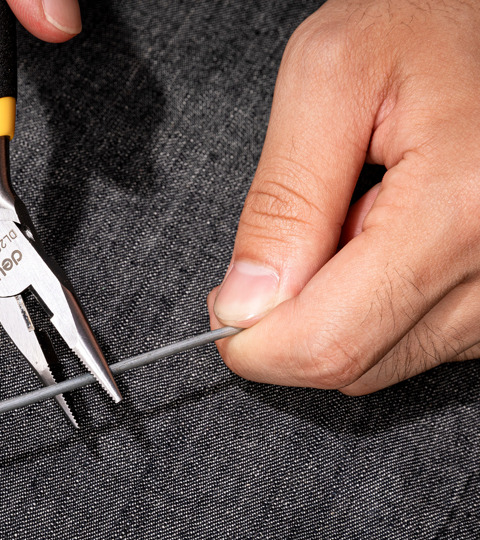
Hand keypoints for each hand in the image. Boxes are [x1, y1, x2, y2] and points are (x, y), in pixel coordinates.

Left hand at [207, 0, 479, 394]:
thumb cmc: (423, 19)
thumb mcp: (326, 81)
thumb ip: (281, 202)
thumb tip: (245, 305)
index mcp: (455, 208)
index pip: (328, 343)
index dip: (255, 344)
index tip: (225, 311)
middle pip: (350, 364)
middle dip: (289, 324)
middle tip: (285, 248)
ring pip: (377, 362)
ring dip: (334, 311)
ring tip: (352, 224)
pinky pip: (410, 344)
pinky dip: (371, 309)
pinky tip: (382, 244)